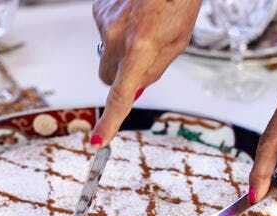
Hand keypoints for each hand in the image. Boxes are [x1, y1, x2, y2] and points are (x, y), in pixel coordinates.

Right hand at [91, 0, 201, 146]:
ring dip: (120, 51)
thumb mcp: (177, 44)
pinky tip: (134, 15)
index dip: (109, 122)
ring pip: (105, 55)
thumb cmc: (179, 3)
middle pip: (105, 78)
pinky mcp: (98, 9)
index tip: (98, 141)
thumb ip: (153, 71)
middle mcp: (115, 37)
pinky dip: (117, 31)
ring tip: (142, 27)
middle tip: (139, 61)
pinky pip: (103, 34)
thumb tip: (134, 89)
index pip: (119, 96)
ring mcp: (104, 22)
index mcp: (140, 49)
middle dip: (119, 77)